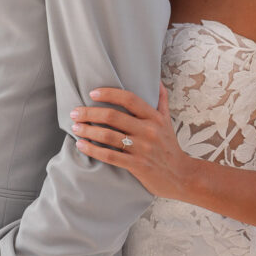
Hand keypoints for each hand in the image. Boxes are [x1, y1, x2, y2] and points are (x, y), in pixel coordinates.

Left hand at [71, 83, 190, 199]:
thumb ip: (161, 100)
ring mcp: (142, 148)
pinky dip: (92, 150)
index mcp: (154, 117)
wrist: (181, 175)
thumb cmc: (169, 146)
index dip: (109, 93)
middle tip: (75, 112)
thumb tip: (157, 80)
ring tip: (75, 127)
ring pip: (108, 136)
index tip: (92, 93)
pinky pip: (110, 156)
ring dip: (87, 130)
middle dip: (90, 113)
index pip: (129, 99)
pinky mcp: (137, 165)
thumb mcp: (167, 121)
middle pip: (113, 116)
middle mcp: (148, 131)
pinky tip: (81, 145)